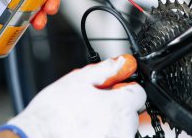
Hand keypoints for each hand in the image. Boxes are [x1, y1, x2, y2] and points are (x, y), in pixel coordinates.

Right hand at [7, 54, 145, 137]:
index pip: (139, 92)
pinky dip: (102, 134)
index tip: (111, 89)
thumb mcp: (78, 80)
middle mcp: (124, 130)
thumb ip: (106, 69)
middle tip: (93, 104)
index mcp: (120, 107)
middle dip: (115, 105)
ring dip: (109, 121)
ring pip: (121, 128)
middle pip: (131, 112)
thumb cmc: (52, 115)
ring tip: (85, 119)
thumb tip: (123, 62)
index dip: (124, 87)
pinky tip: (84, 131)